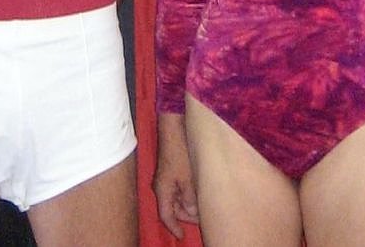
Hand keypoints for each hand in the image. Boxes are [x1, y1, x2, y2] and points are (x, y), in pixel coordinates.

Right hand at [154, 113, 198, 238]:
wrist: (174, 129)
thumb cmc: (179, 152)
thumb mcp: (187, 178)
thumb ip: (189, 197)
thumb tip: (192, 212)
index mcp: (162, 189)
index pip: (166, 215)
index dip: (174, 227)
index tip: (182, 236)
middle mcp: (162, 185)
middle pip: (172, 208)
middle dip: (185, 215)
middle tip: (202, 218)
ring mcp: (166, 178)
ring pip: (176, 199)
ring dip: (187, 205)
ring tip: (202, 206)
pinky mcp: (171, 170)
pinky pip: (178, 189)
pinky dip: (187, 194)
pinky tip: (198, 193)